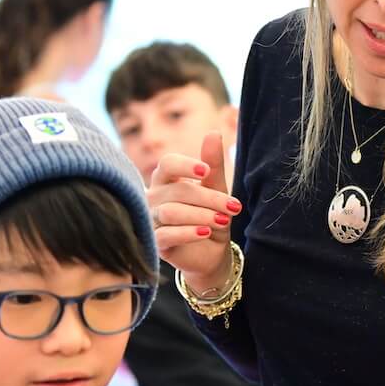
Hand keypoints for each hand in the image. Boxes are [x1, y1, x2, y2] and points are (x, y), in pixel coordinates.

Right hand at [147, 131, 241, 286]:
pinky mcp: (154, 243)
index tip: (206, 170)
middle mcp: (153, 197)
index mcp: (166, 179)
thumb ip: (213, 164)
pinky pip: (164, 235)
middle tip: (233, 207)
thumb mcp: (216, 189)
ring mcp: (151, 220)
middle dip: (209, 198)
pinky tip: (205, 233)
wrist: (210, 253)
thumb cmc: (210, 216)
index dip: (185, 165)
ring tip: (223, 221)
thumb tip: (213, 133)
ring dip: (200, 215)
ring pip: (170, 212)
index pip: (167, 164)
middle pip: (177, 190)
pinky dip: (187, 233)